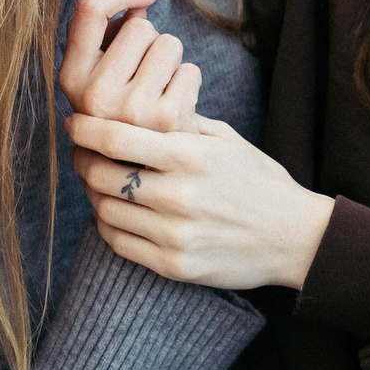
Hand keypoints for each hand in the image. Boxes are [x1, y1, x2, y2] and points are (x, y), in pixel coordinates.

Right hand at [59, 0, 198, 133]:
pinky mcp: (166, 119)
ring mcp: (131, 109)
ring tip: (159, 92)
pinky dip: (188, 83)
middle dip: (151, 42)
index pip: (89, 9)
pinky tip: (175, 108)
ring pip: (169, 44)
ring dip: (171, 62)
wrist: (146, 173)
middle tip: (145, 77)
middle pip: (140, 27)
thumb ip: (114, 34)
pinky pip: (190, 70)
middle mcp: (94, 95)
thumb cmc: (126, 113)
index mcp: (71, 79)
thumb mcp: (104, 75)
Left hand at [67, 113, 333, 290]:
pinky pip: (119, 243)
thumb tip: (130, 105)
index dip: (85, 129)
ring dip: (94, 194)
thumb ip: (178, 123)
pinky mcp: (174, 265)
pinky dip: (108, 225)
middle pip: (102, 175)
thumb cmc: (257, 181)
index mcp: (191, 156)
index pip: (117, 138)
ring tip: (99, 182)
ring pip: (105, 210)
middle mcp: (179, 196)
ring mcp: (175, 235)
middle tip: (82, 152)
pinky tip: (115, 211)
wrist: (294, 237)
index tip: (74, 123)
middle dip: (83, 160)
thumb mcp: (225, 140)